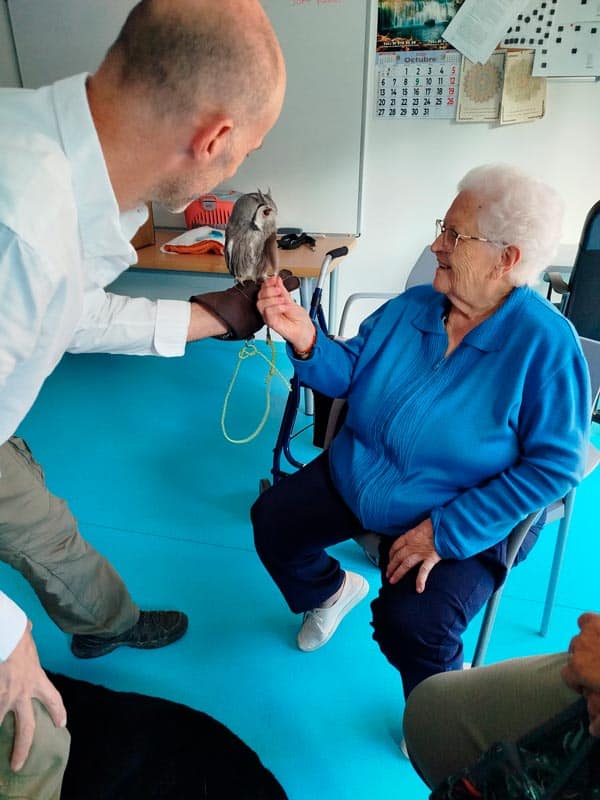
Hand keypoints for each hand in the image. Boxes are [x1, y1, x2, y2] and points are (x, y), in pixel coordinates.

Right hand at [0, 623, 65, 770]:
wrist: (4, 634)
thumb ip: (27, 636)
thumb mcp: (26, 635)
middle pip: (26, 728)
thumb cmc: (14, 632)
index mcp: (35, 678)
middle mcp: (20, 693)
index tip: (62, 723)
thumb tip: (28, 625)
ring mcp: (3, 698)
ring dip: (0, 733)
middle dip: (22, 747)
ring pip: (0, 723)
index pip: (53, 698)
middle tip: (18, 763)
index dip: (58, 711)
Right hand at [257, 275, 313, 351]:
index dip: (267, 283)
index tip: (274, 279)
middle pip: (260, 295)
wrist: (304, 331)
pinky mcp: (270, 322)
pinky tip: (284, 308)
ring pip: (261, 303)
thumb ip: (283, 291)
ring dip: (273, 299)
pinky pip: (267, 312)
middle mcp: (269, 308)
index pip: (264, 289)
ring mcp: (269, 315)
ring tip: (283, 301)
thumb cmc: (299, 319)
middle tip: (280, 291)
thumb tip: (277, 280)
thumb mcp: (291, 301)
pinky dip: (276, 308)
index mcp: (273, 301)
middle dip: (269, 290)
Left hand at [385, 518, 440, 592]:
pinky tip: (418, 589)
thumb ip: (417, 533)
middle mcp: (413, 545)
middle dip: (391, 566)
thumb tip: (416, 536)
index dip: (391, 554)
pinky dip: (420, 580)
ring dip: (398, 573)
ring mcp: (421, 552)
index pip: (395, 546)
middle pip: (398, 557)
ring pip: (406, 564)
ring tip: (393, 581)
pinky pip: (424, 571)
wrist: (447, 526)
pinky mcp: (431, 558)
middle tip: (387, 574)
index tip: (389, 560)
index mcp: (409, 536)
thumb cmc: (436, 524)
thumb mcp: (423, 526)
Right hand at [561, 612, 599, 735]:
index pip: (567, 676)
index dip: (580, 684)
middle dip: (586, 665)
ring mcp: (591, 631)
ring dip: (590, 646)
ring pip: (581, 637)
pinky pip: (586, 621)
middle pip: (575, 655)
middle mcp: (579, 646)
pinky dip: (591, 627)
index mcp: (578, 668)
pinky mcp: (598, 621)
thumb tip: (592, 730)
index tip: (592, 689)